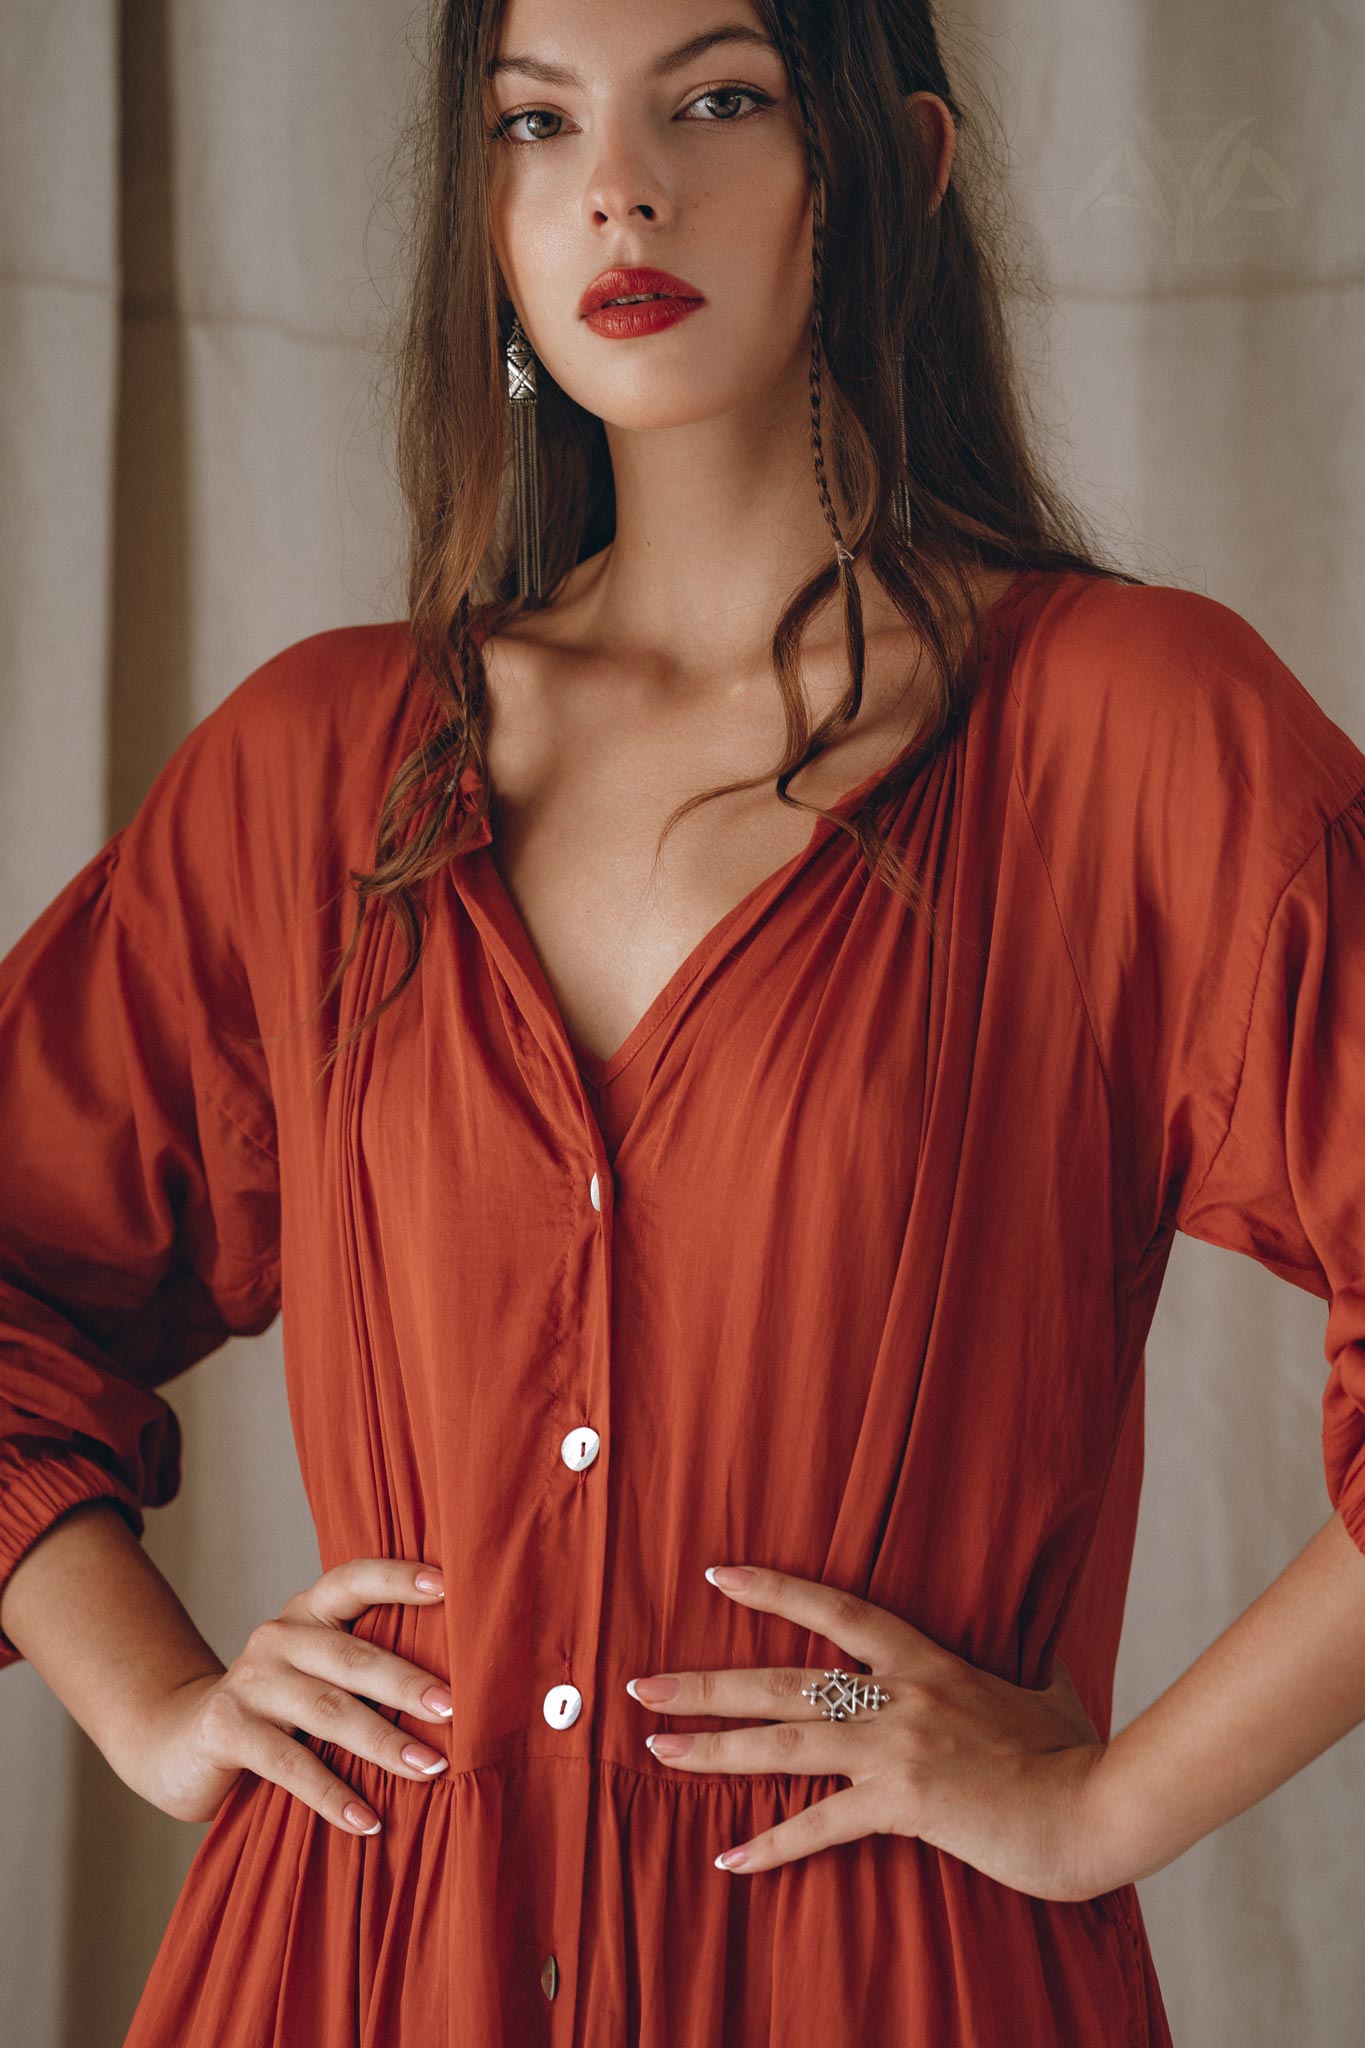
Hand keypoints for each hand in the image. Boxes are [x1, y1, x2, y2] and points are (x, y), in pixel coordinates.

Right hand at [123, 1558, 453, 1835]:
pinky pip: (290, 1765)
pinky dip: (333, 1796)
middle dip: (407, 1683)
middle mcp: (279, 1637)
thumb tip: (455, 1696)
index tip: (447, 1586)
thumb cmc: (277, 1709)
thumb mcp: (317, 1676)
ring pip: (327, 1711)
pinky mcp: (227, 1730)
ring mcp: (251, 1682)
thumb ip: (364, 1670)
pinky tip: (368, 1822)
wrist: (179, 1741)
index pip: (353, 1580)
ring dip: (383, 1743)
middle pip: (352, 1657)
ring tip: (431, 1769)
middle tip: (454, 1709)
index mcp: (309, 1613)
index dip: (398, 1578)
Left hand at [625, 1563, 1116, 1901]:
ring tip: (657, 1749)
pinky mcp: (905, 1803)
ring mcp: (899, 1747)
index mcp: (926, 1661)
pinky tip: (728, 1859)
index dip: (774, 1590)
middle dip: (707, 1682)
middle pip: (783, 1679)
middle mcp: (901, 1694)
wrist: (1098, 1804)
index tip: (718, 1576)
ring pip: (785, 1741)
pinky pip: (821, 1825)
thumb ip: (1020, 1672)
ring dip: (714, 1747)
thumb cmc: (1075, 1754)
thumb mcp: (1044, 1692)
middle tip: (644, 1684)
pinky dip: (772, 1844)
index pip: (835, 1610)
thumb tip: (1043, 1657)